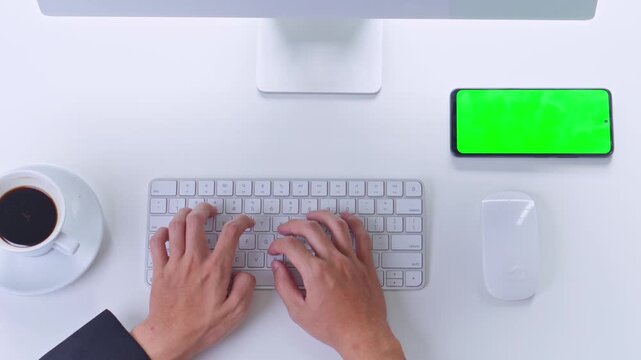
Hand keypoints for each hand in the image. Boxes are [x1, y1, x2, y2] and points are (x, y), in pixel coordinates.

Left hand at [132, 203, 255, 359]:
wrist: (170, 338)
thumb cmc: (199, 327)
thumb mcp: (235, 312)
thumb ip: (245, 288)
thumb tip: (245, 273)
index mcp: (215, 269)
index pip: (231, 233)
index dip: (241, 221)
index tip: (245, 222)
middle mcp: (194, 261)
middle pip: (197, 220)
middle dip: (206, 209)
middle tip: (212, 210)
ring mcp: (174, 264)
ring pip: (176, 226)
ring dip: (185, 214)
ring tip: (192, 213)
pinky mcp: (160, 270)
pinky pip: (156, 242)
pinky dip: (162, 232)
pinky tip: (168, 232)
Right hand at [268, 211, 404, 359]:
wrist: (362, 335)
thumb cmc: (335, 327)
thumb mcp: (299, 312)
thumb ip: (284, 286)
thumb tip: (278, 267)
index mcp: (316, 273)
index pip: (291, 246)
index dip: (278, 244)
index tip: (276, 248)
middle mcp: (334, 262)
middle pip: (311, 229)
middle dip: (293, 225)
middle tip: (286, 229)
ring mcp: (352, 260)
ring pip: (336, 226)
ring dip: (321, 216)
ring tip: (311, 215)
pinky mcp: (366, 263)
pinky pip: (362, 236)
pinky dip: (354, 222)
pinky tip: (345, 217)